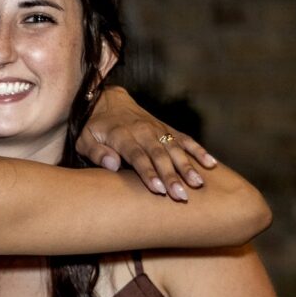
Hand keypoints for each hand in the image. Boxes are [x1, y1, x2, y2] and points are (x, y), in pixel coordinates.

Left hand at [78, 86, 216, 201]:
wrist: (107, 101)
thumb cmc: (93, 128)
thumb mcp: (84, 140)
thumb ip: (97, 153)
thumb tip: (112, 165)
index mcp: (122, 136)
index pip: (137, 157)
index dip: (148, 173)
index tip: (158, 189)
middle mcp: (143, 131)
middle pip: (160, 156)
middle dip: (171, 176)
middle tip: (182, 195)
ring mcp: (157, 129)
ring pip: (175, 149)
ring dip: (187, 166)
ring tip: (198, 183)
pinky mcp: (167, 129)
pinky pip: (185, 139)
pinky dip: (198, 150)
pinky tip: (211, 164)